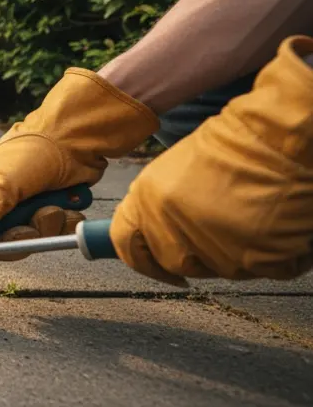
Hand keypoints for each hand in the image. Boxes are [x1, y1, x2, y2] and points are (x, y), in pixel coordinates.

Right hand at [0, 68, 158, 273]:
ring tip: (52, 204)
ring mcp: (22, 206)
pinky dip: (64, 221)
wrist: (75, 138)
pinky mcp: (48, 208)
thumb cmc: (30, 152)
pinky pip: (53, 232)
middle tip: (30, 225)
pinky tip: (67, 203)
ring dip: (45, 226)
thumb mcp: (1, 183)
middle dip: (17, 236)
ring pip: (28, 238)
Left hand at [110, 35, 312, 285]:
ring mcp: (213, 248)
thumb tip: (161, 233)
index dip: (141, 259)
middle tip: (217, 237)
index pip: (125, 243)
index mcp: (148, 200)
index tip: (159, 268)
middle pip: (175, 262)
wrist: (281, 136)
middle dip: (194, 255)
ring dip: (233, 253)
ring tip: (253, 220)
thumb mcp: (178, 168)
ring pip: (219, 269)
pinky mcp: (254, 260)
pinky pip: (261, 270)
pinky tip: (280, 228)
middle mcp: (173, 228)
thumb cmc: (236, 141)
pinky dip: (273, 255)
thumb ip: (161, 204)